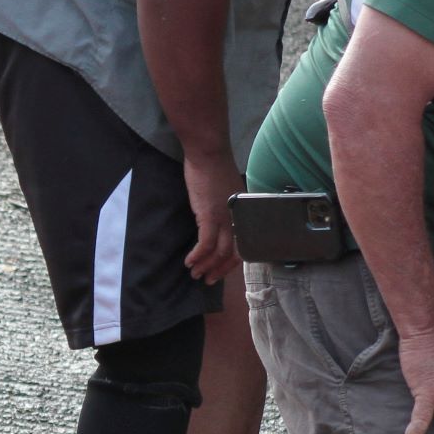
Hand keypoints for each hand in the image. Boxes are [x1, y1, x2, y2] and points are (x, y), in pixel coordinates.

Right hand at [181, 151, 244, 284]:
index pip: (243, 244)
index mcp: (243, 213)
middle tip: (207, 280)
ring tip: (195, 274)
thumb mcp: (226, 190)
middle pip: (233, 253)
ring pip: (220, 252)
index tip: (219, 269)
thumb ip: (225, 206)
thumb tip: (217, 218)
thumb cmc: (213, 167)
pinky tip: (189, 262)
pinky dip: (198, 255)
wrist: (208, 153)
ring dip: (206, 266)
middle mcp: (238, 218)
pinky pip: (206, 243)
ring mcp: (224, 218)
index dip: (231, 262)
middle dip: (219, 270)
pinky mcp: (209, 215)